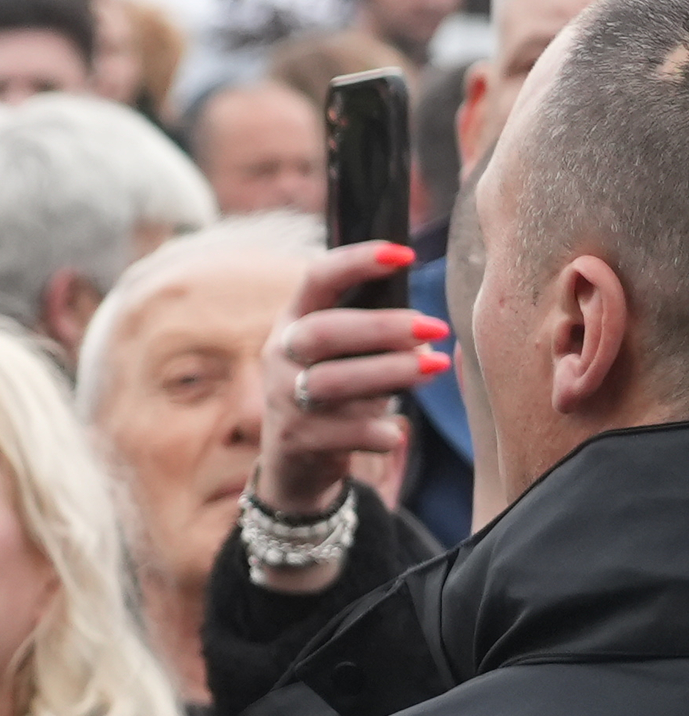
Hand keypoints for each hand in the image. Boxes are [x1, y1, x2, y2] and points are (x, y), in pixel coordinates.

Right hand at [253, 241, 450, 522]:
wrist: (297, 460)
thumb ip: (375, 336)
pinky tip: (396, 432)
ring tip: (435, 368)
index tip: (404, 254)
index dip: (356, 262)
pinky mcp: (296, 439)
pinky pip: (345, 432)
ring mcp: (283, 399)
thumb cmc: (338, 392)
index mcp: (293, 322)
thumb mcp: (344, 355)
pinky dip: (379, 431)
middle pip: (322, 332)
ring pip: (332, 381)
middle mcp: (280, 356)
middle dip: (381, 327)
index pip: (316, 279)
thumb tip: (429, 331)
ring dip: (389, 372)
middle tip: (435, 326)